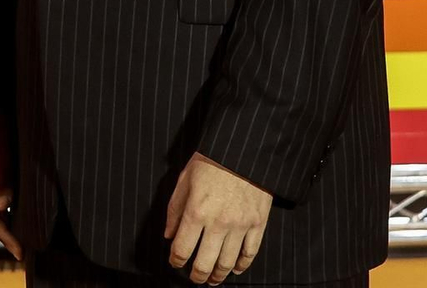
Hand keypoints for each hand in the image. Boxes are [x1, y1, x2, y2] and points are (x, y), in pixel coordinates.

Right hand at [0, 105, 21, 259]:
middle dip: (4, 233)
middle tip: (22, 249)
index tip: (20, 251)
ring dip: (3, 221)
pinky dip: (1, 208)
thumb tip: (4, 207)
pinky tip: (12, 211)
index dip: (5, 236)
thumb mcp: (2, 152)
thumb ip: (3, 180)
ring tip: (19, 235)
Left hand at [166, 152, 270, 284]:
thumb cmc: (210, 162)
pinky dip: (242, 265)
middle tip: (194, 278)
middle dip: (196, 275)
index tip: (175, 263)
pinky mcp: (258, 224)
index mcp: (196, 212)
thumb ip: (174, 210)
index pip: (182, 248)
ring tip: (212, 279)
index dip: (176, 260)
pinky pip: (250, 253)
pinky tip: (235, 269)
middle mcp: (219, 223)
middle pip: (205, 263)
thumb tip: (168, 234)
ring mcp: (241, 226)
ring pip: (227, 262)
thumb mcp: (184, 181)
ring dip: (218, 275)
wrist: (243, 151)